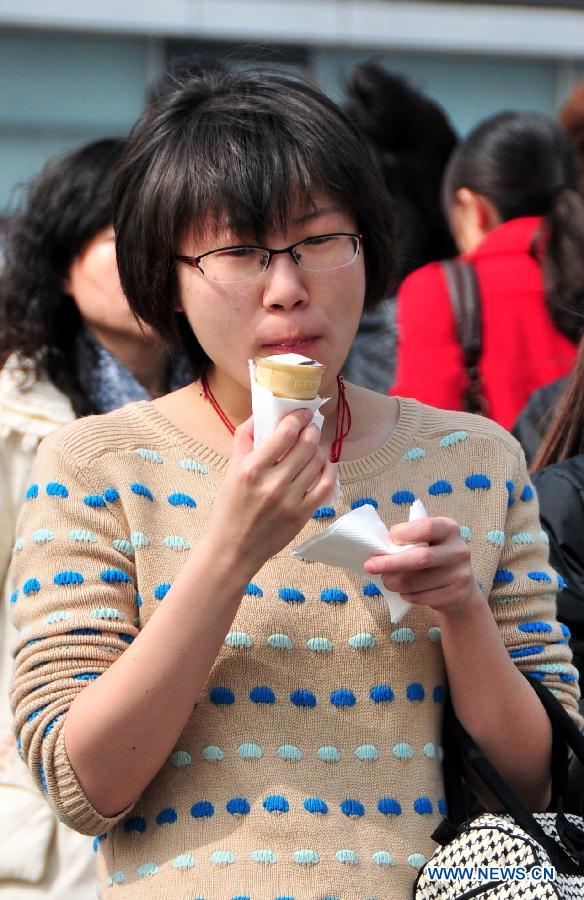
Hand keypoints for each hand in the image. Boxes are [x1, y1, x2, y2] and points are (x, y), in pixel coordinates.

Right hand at [204, 409, 336, 576]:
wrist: (233, 550)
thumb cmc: (229, 509)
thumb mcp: (230, 471)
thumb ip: (244, 439)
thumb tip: (260, 413)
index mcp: (251, 469)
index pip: (285, 433)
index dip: (298, 417)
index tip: (303, 412)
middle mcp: (273, 483)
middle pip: (306, 445)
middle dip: (311, 430)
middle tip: (310, 427)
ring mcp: (290, 500)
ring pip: (317, 462)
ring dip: (318, 449)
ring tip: (313, 447)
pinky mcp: (302, 515)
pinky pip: (326, 485)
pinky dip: (329, 470)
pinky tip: (324, 465)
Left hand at [364, 516, 479, 616]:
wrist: (461, 588)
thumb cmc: (434, 558)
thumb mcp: (428, 541)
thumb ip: (409, 540)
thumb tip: (379, 549)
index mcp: (449, 529)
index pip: (426, 527)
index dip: (403, 534)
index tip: (388, 539)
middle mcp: (459, 550)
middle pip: (420, 558)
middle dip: (389, 563)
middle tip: (369, 566)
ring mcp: (460, 574)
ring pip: (415, 582)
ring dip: (394, 582)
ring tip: (387, 580)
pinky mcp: (455, 595)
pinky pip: (420, 597)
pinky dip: (405, 595)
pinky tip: (404, 591)